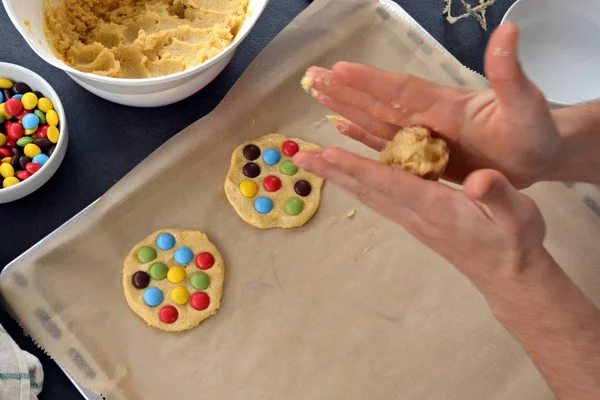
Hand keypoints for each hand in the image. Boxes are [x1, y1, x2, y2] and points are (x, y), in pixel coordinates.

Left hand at [294, 146, 545, 286]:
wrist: (507, 274)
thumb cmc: (513, 241)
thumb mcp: (516, 214)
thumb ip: (496, 195)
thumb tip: (479, 179)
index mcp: (434, 206)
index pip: (388, 182)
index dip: (357, 167)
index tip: (326, 154)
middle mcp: (414, 213)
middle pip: (365, 188)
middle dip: (332, 171)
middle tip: (299, 157)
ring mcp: (411, 219)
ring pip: (367, 193)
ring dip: (339, 176)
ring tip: (314, 162)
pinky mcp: (414, 220)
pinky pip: (378, 197)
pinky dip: (358, 182)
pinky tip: (351, 175)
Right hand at [301, 22, 559, 187]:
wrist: (537, 156)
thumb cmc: (534, 131)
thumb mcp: (525, 103)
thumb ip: (509, 74)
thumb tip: (508, 32)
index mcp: (445, 105)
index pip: (401, 90)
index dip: (371, 81)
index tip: (339, 69)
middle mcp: (427, 117)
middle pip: (378, 102)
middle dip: (345, 90)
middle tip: (312, 77)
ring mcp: (423, 136)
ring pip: (376, 122)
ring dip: (347, 109)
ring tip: (319, 97)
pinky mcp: (422, 156)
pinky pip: (386, 145)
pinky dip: (363, 136)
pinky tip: (344, 129)